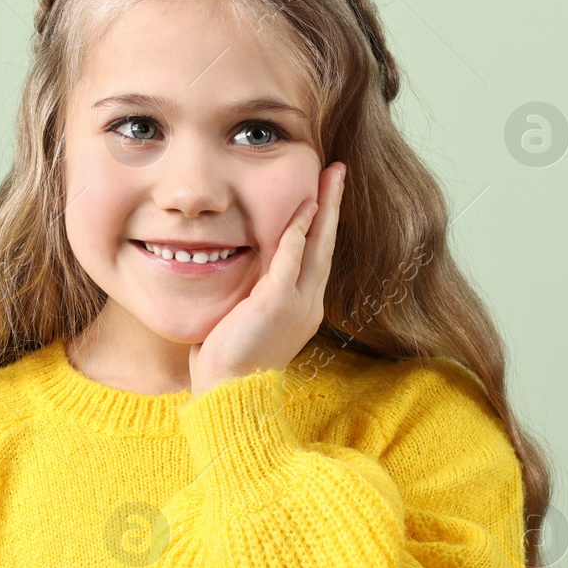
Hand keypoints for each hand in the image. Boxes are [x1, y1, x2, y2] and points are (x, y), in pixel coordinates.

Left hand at [188, 162, 345, 395]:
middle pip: (326, 245)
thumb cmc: (228, 365)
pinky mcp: (277, 303)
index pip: (315, 258)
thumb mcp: (244, 323)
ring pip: (317, 246)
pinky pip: (292, 259)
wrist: (228, 395)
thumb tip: (235, 274)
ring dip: (324, 208)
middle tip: (339, 172)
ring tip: (331, 177)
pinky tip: (305, 207)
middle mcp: (308, 305)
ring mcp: (298, 305)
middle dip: (333, 206)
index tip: (322, 197)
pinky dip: (298, 232)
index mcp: (302, 310)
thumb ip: (249, 296)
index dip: (321, 226)